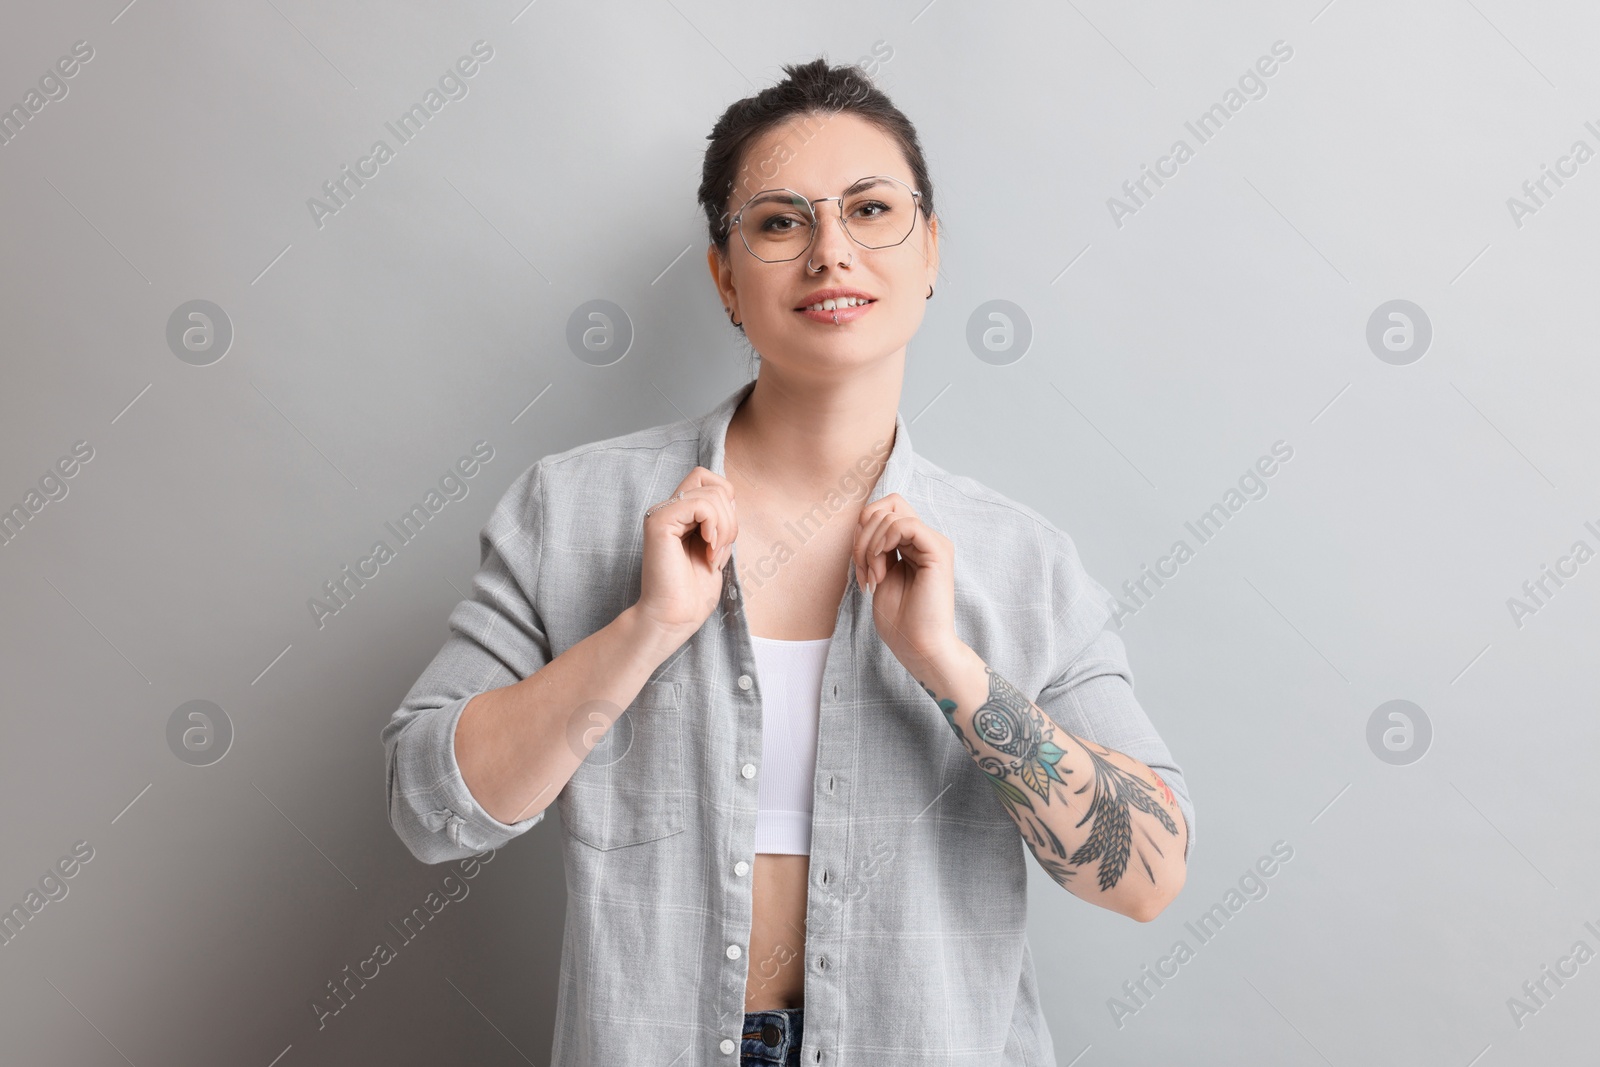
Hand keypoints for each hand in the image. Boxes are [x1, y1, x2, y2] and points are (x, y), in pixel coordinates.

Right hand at [635, 467, 738, 640]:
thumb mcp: (717, 547)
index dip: (727, 504)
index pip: (711, 480)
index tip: (723, 539)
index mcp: (681, 514)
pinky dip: (715, 528)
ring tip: (713, 555)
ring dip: (725, 528)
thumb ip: (720, 520)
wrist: (674, 617)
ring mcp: (662, 513)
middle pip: (715, 484)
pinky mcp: (658, 521)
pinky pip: (701, 504)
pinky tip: (708, 551)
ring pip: (713, 493)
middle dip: (730, 518)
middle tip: (719, 550)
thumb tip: (730, 496)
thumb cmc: (694, 592)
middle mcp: (669, 509)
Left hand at [852, 494, 957, 672]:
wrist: (919, 646)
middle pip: (886, 506)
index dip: (862, 530)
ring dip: (869, 546)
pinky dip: (884, 542)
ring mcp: (933, 543)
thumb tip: (864, 521)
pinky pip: (906, 524)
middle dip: (862, 535)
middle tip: (864, 571)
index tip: (859, 566)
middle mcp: (924, 539)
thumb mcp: (878, 573)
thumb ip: (875, 547)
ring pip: (890, 515)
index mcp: (911, 544)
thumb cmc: (899, 620)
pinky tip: (882, 569)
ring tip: (874, 577)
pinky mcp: (938, 551)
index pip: (883, 510)